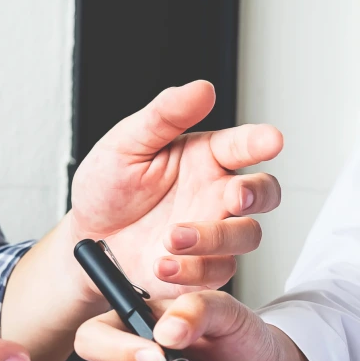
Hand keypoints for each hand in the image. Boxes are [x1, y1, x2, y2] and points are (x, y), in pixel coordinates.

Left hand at [69, 80, 282, 299]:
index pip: (242, 146)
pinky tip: (162, 264)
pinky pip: (218, 272)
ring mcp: (214, 232)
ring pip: (248, 235)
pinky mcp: (204, 267)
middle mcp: (217, 194)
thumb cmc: (108, 188)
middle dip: (258, 194)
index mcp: (205, 158)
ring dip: (216, 237)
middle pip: (264, 193)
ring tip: (171, 237)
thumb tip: (202, 89)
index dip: (259, 142)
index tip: (272, 140)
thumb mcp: (126, 145)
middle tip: (237, 196)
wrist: (87, 241)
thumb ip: (164, 116)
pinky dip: (193, 270)